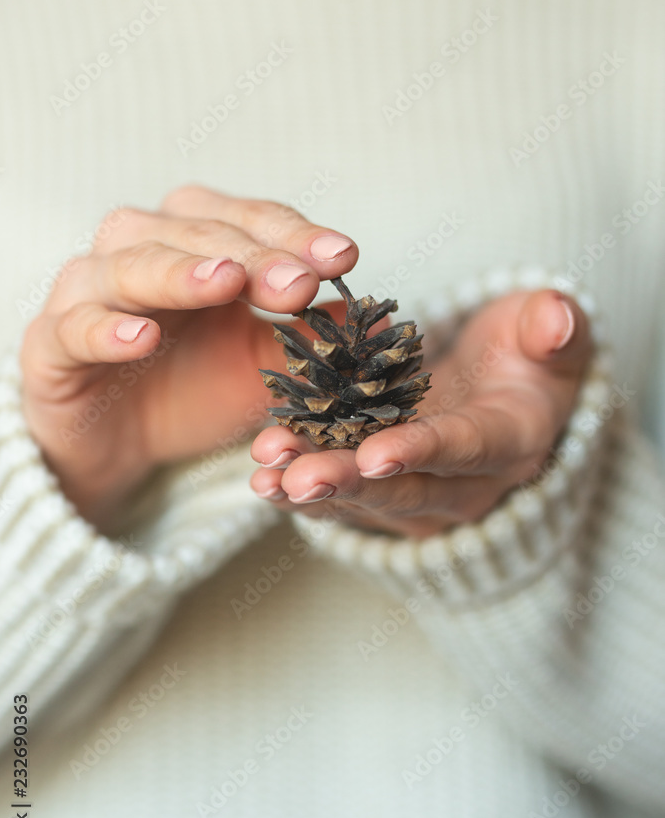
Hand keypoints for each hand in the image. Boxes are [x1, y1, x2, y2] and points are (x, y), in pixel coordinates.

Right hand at [20, 186, 357, 527]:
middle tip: (300, 282)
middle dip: (253, 255)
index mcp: (195, 243)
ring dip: (180, 272)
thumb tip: (385, 325)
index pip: (248, 221)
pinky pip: (73, 328)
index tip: (344, 257)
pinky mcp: (50, 343)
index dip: (294, 235)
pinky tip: (142, 338)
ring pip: (130, 264)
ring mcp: (89, 292)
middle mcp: (139, 250)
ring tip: (226, 283)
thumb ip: (312, 340)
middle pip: (196, 234)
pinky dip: (105, 329)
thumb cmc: (196, 389)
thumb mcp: (266, 366)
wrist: (126, 445)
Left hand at [250, 289, 591, 537]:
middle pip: (403, 489)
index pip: (466, 449)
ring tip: (264, 473)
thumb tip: (556, 319)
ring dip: (310, 487)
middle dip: (348, 483)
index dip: (423, 451)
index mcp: (509, 444)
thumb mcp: (550, 337)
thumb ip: (555, 330)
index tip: (375, 454)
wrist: (505, 395)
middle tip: (297, 478)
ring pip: (362, 499)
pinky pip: (338, 495)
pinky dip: (298, 485)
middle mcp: (464, 485)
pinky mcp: (382, 493)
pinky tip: (260, 474)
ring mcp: (420, 497)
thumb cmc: (526, 358)